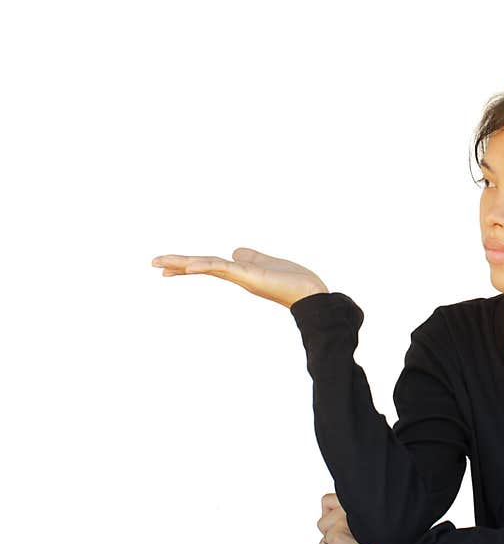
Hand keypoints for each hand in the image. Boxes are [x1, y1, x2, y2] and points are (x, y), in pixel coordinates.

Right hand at [151, 247, 328, 308]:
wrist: (310, 293)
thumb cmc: (293, 280)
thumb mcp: (266, 262)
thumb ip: (250, 256)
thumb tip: (234, 251)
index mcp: (239, 270)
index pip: (207, 264)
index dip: (187, 264)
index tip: (167, 267)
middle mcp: (236, 274)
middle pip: (201, 265)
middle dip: (178, 264)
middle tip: (153, 263)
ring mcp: (241, 275)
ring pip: (207, 265)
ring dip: (184, 263)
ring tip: (161, 263)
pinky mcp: (249, 275)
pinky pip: (222, 268)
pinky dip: (206, 265)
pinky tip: (190, 266)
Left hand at [317, 493, 380, 543]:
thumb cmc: (383, 539)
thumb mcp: (368, 517)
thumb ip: (351, 512)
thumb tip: (332, 515)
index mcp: (354, 500)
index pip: (326, 501)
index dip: (329, 514)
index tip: (339, 523)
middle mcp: (347, 508)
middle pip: (322, 523)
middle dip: (332, 534)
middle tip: (349, 539)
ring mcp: (341, 524)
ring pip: (324, 540)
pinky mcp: (338, 541)